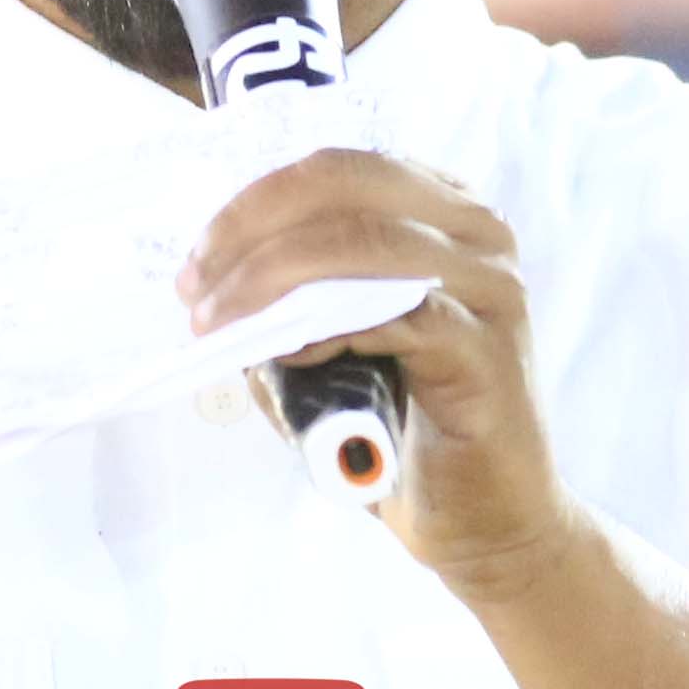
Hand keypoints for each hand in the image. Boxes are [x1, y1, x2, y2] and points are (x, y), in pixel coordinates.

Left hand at [176, 151, 574, 592]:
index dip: (256, 204)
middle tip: (196, 289)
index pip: (338, 170)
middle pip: (349, 189)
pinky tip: (291, 355)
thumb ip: (294, 301)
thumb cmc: (406, 427)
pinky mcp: (488, 354)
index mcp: (442, 213)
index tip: (199, 259)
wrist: (485, 518)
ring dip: (275, 278)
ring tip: (220, 325)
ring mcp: (492, 289)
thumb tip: (218, 284)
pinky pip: (399, 319)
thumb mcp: (337, 346)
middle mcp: (477, 233)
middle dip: (254, 233)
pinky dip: (330, 329)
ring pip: (367, 246)